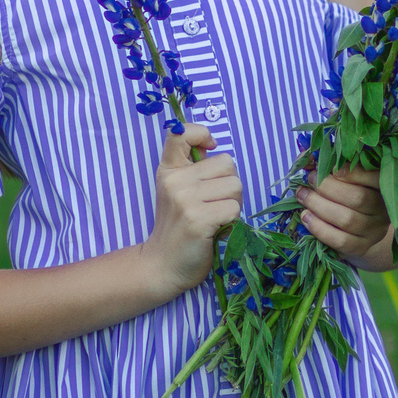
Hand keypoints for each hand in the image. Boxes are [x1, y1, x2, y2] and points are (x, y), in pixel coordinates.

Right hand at [148, 125, 242, 290]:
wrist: (163, 265)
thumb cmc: (179, 228)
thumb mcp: (178, 192)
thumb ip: (195, 171)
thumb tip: (219, 154)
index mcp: (169, 170)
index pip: (181, 132)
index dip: (201, 134)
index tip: (208, 150)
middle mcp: (175, 180)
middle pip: (227, 163)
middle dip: (229, 184)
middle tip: (214, 204)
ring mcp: (185, 200)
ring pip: (235, 186)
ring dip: (233, 204)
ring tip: (215, 217)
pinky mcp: (198, 219)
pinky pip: (234, 208)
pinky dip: (232, 221)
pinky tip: (216, 229)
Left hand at [299, 165, 396, 269]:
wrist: (358, 230)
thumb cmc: (348, 194)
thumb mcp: (344, 178)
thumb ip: (328, 164)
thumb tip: (306, 159)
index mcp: (384, 187)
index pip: (375, 177)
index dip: (353, 172)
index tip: (331, 168)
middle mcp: (383, 209)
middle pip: (358, 198)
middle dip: (327, 187)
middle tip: (309, 180)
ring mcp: (374, 231)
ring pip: (347, 219)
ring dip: (318, 206)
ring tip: (302, 196)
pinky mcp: (361, 247)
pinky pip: (340, 240)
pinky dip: (319, 228)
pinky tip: (306, 217)